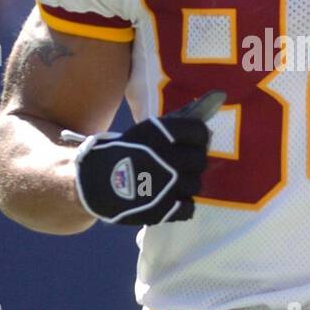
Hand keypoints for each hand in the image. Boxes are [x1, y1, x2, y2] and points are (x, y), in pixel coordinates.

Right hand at [66, 90, 225, 225]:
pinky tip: (170, 198)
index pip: (199, 131)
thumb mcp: (145, 131)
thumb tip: (217, 100)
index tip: (192, 142)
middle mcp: (165, 157)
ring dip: (186, 183)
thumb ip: (177, 124)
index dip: (198, 137)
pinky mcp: (162, 209)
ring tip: (171, 182)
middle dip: (192, 161)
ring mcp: (165, 185)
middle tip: (179, 164)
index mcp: (159, 133)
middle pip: (201, 160)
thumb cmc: (123, 152)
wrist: (92, 183)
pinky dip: (182, 205)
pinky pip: (189, 208)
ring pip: (196, 184)